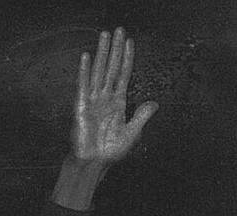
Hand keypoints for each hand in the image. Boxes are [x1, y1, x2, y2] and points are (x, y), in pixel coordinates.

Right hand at [71, 28, 156, 165]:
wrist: (93, 164)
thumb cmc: (110, 152)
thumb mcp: (131, 134)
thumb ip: (141, 117)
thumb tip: (155, 103)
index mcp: (118, 103)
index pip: (123, 75)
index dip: (127, 58)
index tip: (130, 42)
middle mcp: (105, 98)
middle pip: (111, 68)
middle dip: (115, 49)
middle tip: (118, 30)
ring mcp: (93, 100)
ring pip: (99, 72)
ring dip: (102, 53)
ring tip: (105, 35)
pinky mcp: (81, 106)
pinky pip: (83, 85)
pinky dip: (85, 71)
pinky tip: (87, 57)